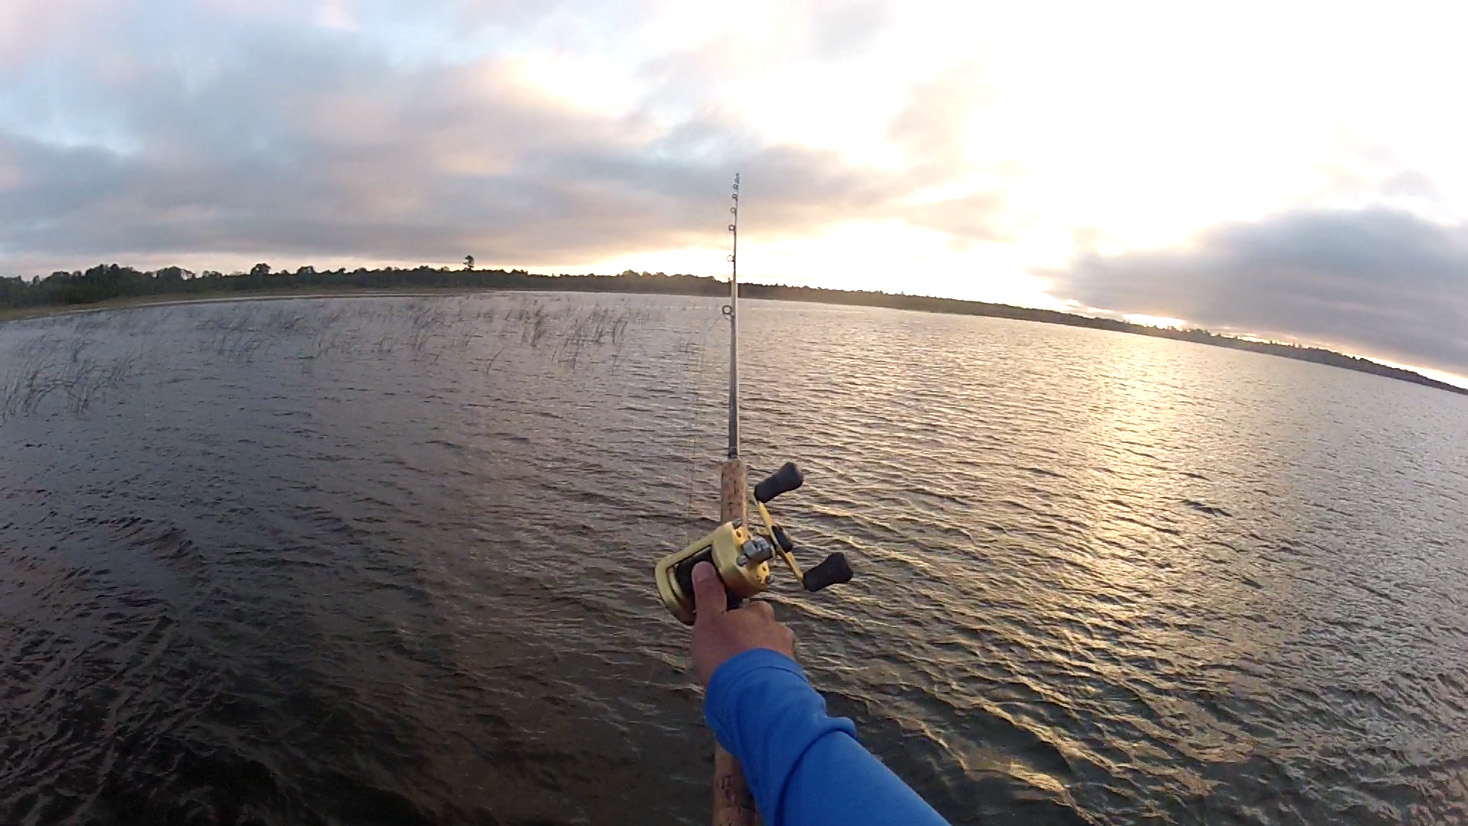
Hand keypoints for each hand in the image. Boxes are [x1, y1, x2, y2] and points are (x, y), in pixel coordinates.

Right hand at [690, 561, 794, 686]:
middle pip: (760, 629)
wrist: (754, 696)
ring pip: (769, 651)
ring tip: (737, 674)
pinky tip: (749, 686)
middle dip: (747, 639)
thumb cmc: (729, 658)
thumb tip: (705, 568)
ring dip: (757, 660)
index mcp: (757, 613)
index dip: (732, 617)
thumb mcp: (708, 621)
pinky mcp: (788, 677)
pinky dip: (763, 677)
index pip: (746, 608)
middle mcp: (776, 630)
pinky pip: (774, 673)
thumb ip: (708, 594)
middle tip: (727, 652)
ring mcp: (785, 654)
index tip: (722, 627)